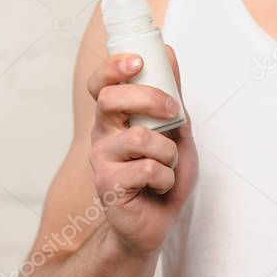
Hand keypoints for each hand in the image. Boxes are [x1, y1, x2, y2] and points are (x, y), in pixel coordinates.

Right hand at [87, 46, 197, 254]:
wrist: (158, 222)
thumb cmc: (164, 175)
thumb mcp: (176, 130)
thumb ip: (171, 95)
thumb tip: (168, 53)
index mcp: (115, 118)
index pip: (101, 84)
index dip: (114, 68)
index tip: (138, 63)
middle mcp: (102, 135)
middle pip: (111, 100)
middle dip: (150, 99)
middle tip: (173, 113)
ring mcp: (102, 160)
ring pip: (140, 138)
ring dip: (168, 152)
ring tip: (168, 166)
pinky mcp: (108, 186)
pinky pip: (147, 169)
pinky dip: (166, 177)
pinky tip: (160, 186)